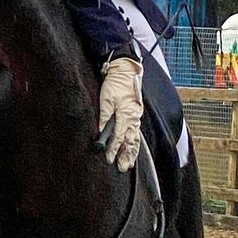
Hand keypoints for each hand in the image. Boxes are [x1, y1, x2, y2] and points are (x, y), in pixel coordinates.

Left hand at [97, 55, 142, 171]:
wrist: (126, 70)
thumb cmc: (115, 82)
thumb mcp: (106, 99)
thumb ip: (105, 116)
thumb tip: (101, 131)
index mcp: (126, 113)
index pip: (119, 136)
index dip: (114, 149)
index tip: (109, 159)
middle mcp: (134, 116)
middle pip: (131, 140)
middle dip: (126, 155)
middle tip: (122, 168)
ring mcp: (136, 115)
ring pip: (135, 137)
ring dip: (132, 152)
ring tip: (128, 164)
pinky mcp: (136, 113)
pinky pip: (136, 131)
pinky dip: (134, 142)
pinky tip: (132, 149)